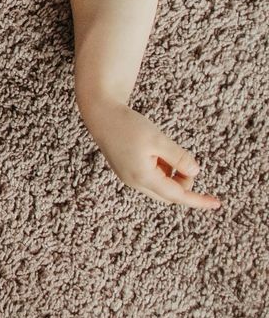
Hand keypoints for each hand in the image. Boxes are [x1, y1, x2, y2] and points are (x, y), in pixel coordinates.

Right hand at [82, 100, 220, 209]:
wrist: (100, 113)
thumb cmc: (127, 125)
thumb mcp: (158, 139)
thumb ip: (179, 158)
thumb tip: (195, 172)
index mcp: (143, 177)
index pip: (177, 195)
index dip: (198, 200)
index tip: (216, 203)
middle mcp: (134, 182)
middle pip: (169, 195)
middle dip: (183, 183)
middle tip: (187, 162)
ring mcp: (128, 177)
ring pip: (160, 186)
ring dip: (172, 175)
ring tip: (166, 151)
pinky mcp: (126, 170)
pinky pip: (151, 178)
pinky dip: (161, 170)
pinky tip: (157, 153)